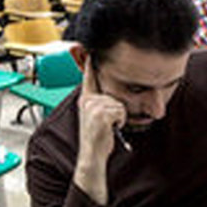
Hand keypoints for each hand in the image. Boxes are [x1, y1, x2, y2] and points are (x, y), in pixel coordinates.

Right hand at [73, 58, 126, 204]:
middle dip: (117, 109)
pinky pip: (121, 112)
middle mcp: (88, 101)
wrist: (93, 156)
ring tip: (108, 127)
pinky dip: (120, 122)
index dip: (89, 64)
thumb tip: (111, 97)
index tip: (88, 50)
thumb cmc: (98, 138)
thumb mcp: (95, 117)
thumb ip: (99, 103)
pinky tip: (110, 129)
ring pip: (119, 104)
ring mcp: (94, 107)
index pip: (88, 77)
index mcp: (85, 100)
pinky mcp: (102, 114)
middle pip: (113, 94)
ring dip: (119, 117)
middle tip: (108, 124)